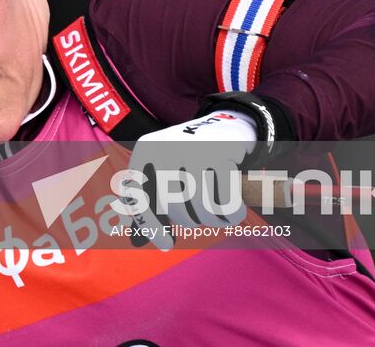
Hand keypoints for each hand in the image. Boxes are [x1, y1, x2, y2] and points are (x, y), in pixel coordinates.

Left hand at [123, 110, 255, 238]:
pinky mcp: (221, 152)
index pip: (139, 197)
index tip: (166, 245)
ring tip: (219, 213)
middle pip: (175, 207)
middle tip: (202, 217)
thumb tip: (152, 242)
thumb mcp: (163, 171)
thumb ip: (152, 202)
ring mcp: (193, 148)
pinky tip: (234, 210)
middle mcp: (165, 147)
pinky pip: (227, 201)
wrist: (223, 129)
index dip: (151, 225)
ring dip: (214, 220)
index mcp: (145, 151)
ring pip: (202, 207)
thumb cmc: (190, 160)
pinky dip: (233, 213)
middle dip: (191, 221)